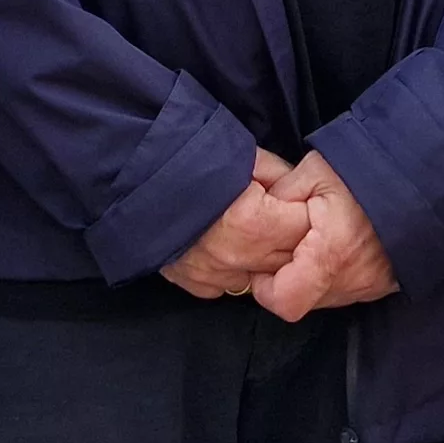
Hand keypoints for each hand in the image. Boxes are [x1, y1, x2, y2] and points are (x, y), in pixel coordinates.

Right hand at [160, 150, 311, 299]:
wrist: (135, 175)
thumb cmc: (192, 158)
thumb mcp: (246, 156)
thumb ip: (281, 176)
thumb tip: (303, 189)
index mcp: (255, 223)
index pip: (308, 227)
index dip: (308, 210)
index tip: (301, 201)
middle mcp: (239, 258)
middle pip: (291, 258)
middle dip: (293, 237)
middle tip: (282, 215)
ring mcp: (216, 276)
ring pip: (264, 278)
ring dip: (266, 259)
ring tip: (255, 232)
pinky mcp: (197, 285)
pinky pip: (232, 285)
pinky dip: (236, 271)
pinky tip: (229, 248)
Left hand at [251, 151, 397, 320]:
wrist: (424, 179)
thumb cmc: (366, 171)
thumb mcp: (315, 170)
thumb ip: (280, 195)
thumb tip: (253, 212)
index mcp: (330, 253)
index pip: (285, 301)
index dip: (266, 289)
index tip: (263, 267)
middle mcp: (351, 279)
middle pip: (302, 301)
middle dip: (286, 280)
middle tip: (288, 247)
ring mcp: (370, 287)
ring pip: (323, 298)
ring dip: (311, 279)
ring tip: (315, 243)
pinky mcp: (383, 286)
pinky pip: (345, 292)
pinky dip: (333, 277)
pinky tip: (337, 249)